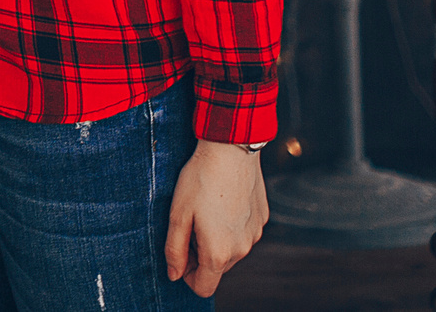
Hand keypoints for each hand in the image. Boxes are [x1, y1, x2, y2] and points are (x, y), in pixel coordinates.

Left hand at [165, 140, 266, 298]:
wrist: (231, 148)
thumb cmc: (200, 179)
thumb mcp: (178, 214)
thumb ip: (175, 249)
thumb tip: (173, 275)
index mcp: (219, 252)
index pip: (203, 287)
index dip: (187, 275)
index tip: (181, 252)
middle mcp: (242, 249)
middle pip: (217, 268)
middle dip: (201, 254)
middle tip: (190, 223)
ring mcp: (255, 234)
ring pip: (231, 250)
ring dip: (217, 239)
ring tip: (206, 208)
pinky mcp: (262, 218)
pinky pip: (243, 232)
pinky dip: (231, 225)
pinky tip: (222, 200)